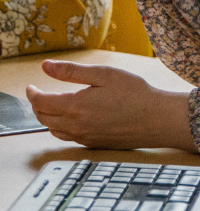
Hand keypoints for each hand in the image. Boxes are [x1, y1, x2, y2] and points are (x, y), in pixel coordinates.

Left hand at [26, 60, 195, 151]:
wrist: (157, 119)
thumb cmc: (136, 94)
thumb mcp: (104, 74)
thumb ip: (72, 71)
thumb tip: (46, 66)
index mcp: (75, 106)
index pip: (41, 102)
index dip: (32, 93)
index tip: (31, 87)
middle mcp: (76, 125)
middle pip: (43, 118)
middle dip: (36, 106)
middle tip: (38, 95)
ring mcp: (84, 137)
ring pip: (53, 130)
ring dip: (47, 118)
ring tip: (52, 107)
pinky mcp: (94, 144)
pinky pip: (68, 138)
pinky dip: (61, 128)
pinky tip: (70, 120)